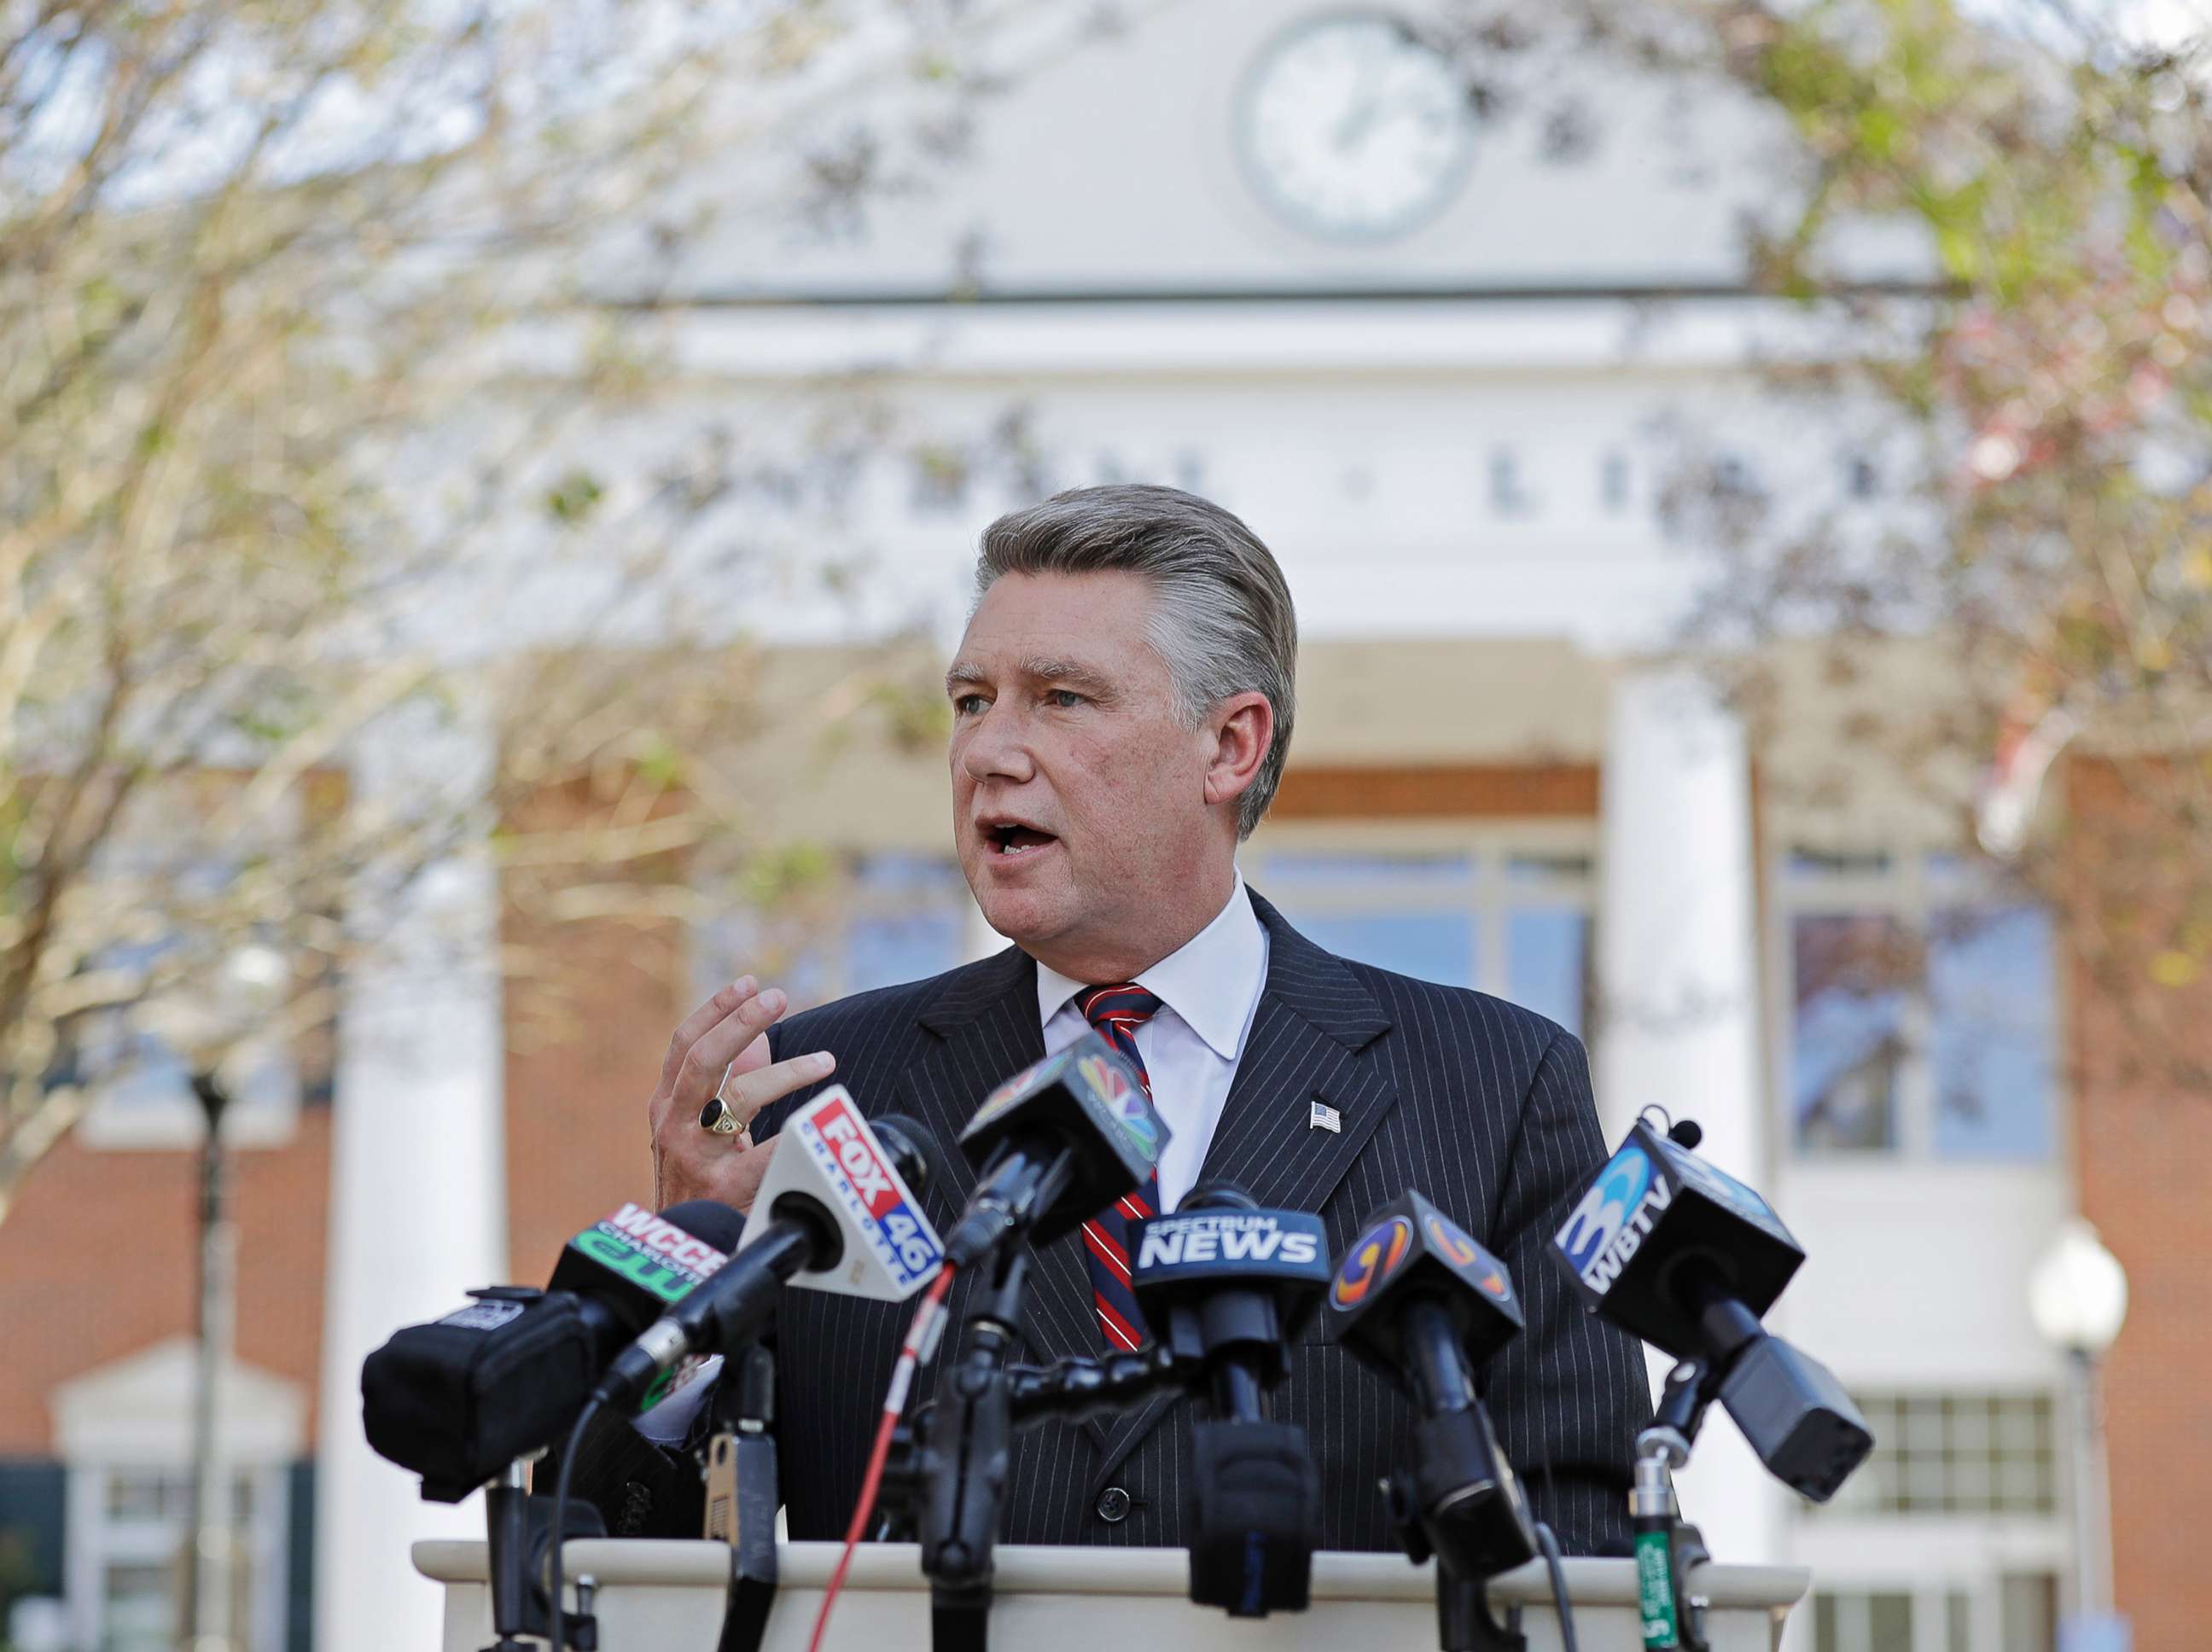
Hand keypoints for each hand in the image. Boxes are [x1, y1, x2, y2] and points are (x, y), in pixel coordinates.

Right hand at [648, 976, 835, 1213]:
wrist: (678, 1252)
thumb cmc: (697, 1183)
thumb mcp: (698, 1129)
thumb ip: (724, 1085)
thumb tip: (758, 1039)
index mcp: (666, 1104)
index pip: (685, 1043)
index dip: (717, 1009)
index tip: (750, 983)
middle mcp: (673, 1123)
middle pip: (703, 1058)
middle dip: (740, 1022)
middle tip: (777, 997)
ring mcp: (695, 1154)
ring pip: (739, 1097)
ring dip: (787, 1073)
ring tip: (825, 1060)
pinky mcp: (723, 1186)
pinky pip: (767, 1151)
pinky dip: (798, 1132)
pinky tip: (825, 1121)